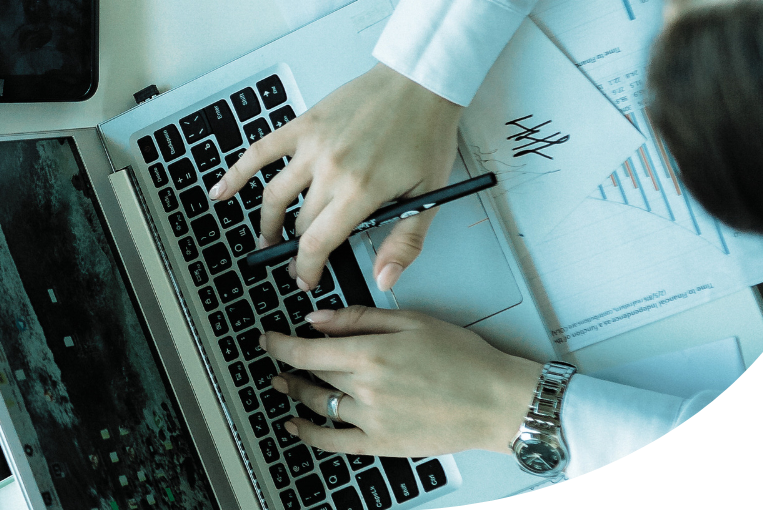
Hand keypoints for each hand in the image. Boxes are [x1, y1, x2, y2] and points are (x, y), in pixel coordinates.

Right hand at [209, 62, 461, 291]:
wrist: (417, 86)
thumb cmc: (424, 136)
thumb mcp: (427, 196)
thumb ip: (405, 243)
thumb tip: (384, 277)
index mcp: (360, 191)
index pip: (318, 242)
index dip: (307, 268)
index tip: (306, 280)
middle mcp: (330, 169)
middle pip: (299, 222)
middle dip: (294, 250)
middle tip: (296, 263)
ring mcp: (311, 145)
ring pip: (275, 195)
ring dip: (267, 223)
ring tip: (268, 239)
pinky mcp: (302, 125)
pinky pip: (259, 150)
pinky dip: (237, 172)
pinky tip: (221, 190)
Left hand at [262, 309, 542, 458]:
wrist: (497, 400)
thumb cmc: (462, 357)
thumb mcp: (410, 320)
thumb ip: (357, 318)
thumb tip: (317, 318)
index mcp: (369, 353)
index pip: (306, 350)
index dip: (278, 345)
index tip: (266, 339)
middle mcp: (365, 388)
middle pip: (313, 375)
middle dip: (289, 365)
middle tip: (276, 359)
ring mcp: (372, 420)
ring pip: (319, 405)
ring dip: (296, 394)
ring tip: (283, 386)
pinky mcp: (384, 445)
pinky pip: (336, 442)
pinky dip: (310, 435)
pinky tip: (296, 426)